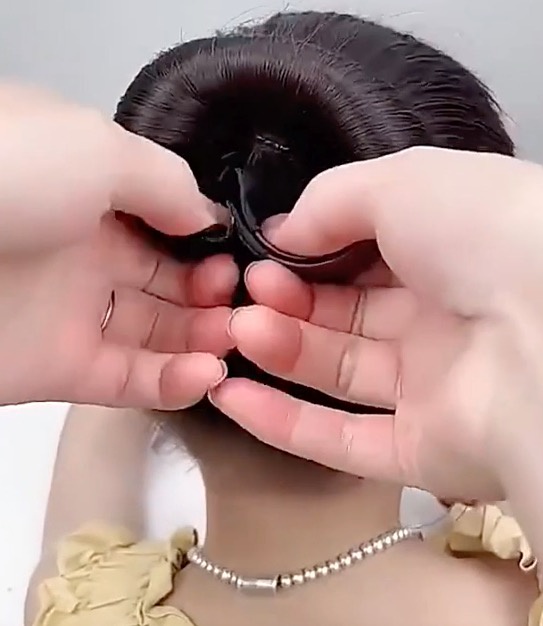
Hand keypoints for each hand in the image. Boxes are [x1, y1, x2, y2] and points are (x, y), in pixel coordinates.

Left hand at [0, 83, 234, 408]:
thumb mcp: (98, 149)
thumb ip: (168, 183)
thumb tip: (209, 217)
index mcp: (91, 195)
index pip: (171, 229)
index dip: (211, 248)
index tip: (240, 260)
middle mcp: (84, 254)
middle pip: (171, 286)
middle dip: (216, 296)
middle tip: (247, 304)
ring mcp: (70, 314)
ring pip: (158, 337)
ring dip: (206, 342)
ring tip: (238, 340)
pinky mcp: (56, 370)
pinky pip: (129, 382)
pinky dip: (174, 384)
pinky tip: (208, 374)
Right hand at [210, 147, 542, 500]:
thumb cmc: (484, 232)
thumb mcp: (404, 182)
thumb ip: (333, 201)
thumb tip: (283, 232)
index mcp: (451, 249)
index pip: (367, 251)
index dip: (311, 249)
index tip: (267, 246)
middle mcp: (443, 318)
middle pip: (348, 311)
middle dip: (291, 296)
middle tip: (248, 286)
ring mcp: (432, 388)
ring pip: (340, 371)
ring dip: (282, 347)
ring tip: (241, 324)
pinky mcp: (421, 450)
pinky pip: (342, 439)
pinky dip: (282, 422)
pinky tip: (229, 393)